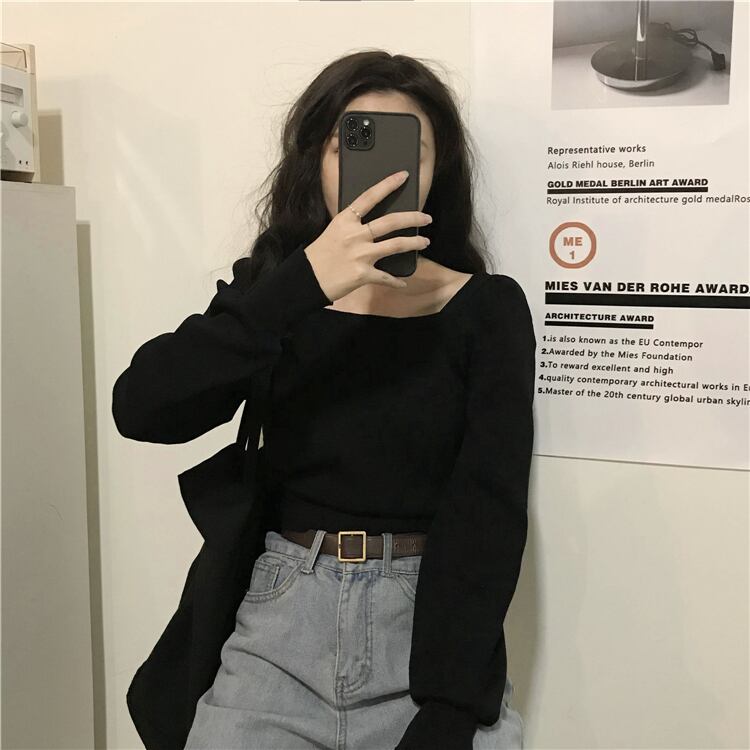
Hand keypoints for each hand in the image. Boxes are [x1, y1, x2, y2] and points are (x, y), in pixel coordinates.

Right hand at [304, 170, 431, 303]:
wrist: (307, 278)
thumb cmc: (319, 254)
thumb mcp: (333, 231)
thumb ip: (353, 225)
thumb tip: (374, 224)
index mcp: (345, 220)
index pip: (370, 197)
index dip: (388, 185)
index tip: (404, 176)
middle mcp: (355, 235)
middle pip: (391, 222)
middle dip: (413, 218)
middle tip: (426, 217)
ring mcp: (361, 255)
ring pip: (396, 245)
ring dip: (414, 243)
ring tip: (425, 242)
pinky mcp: (363, 274)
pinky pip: (386, 277)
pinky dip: (397, 281)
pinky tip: (403, 282)